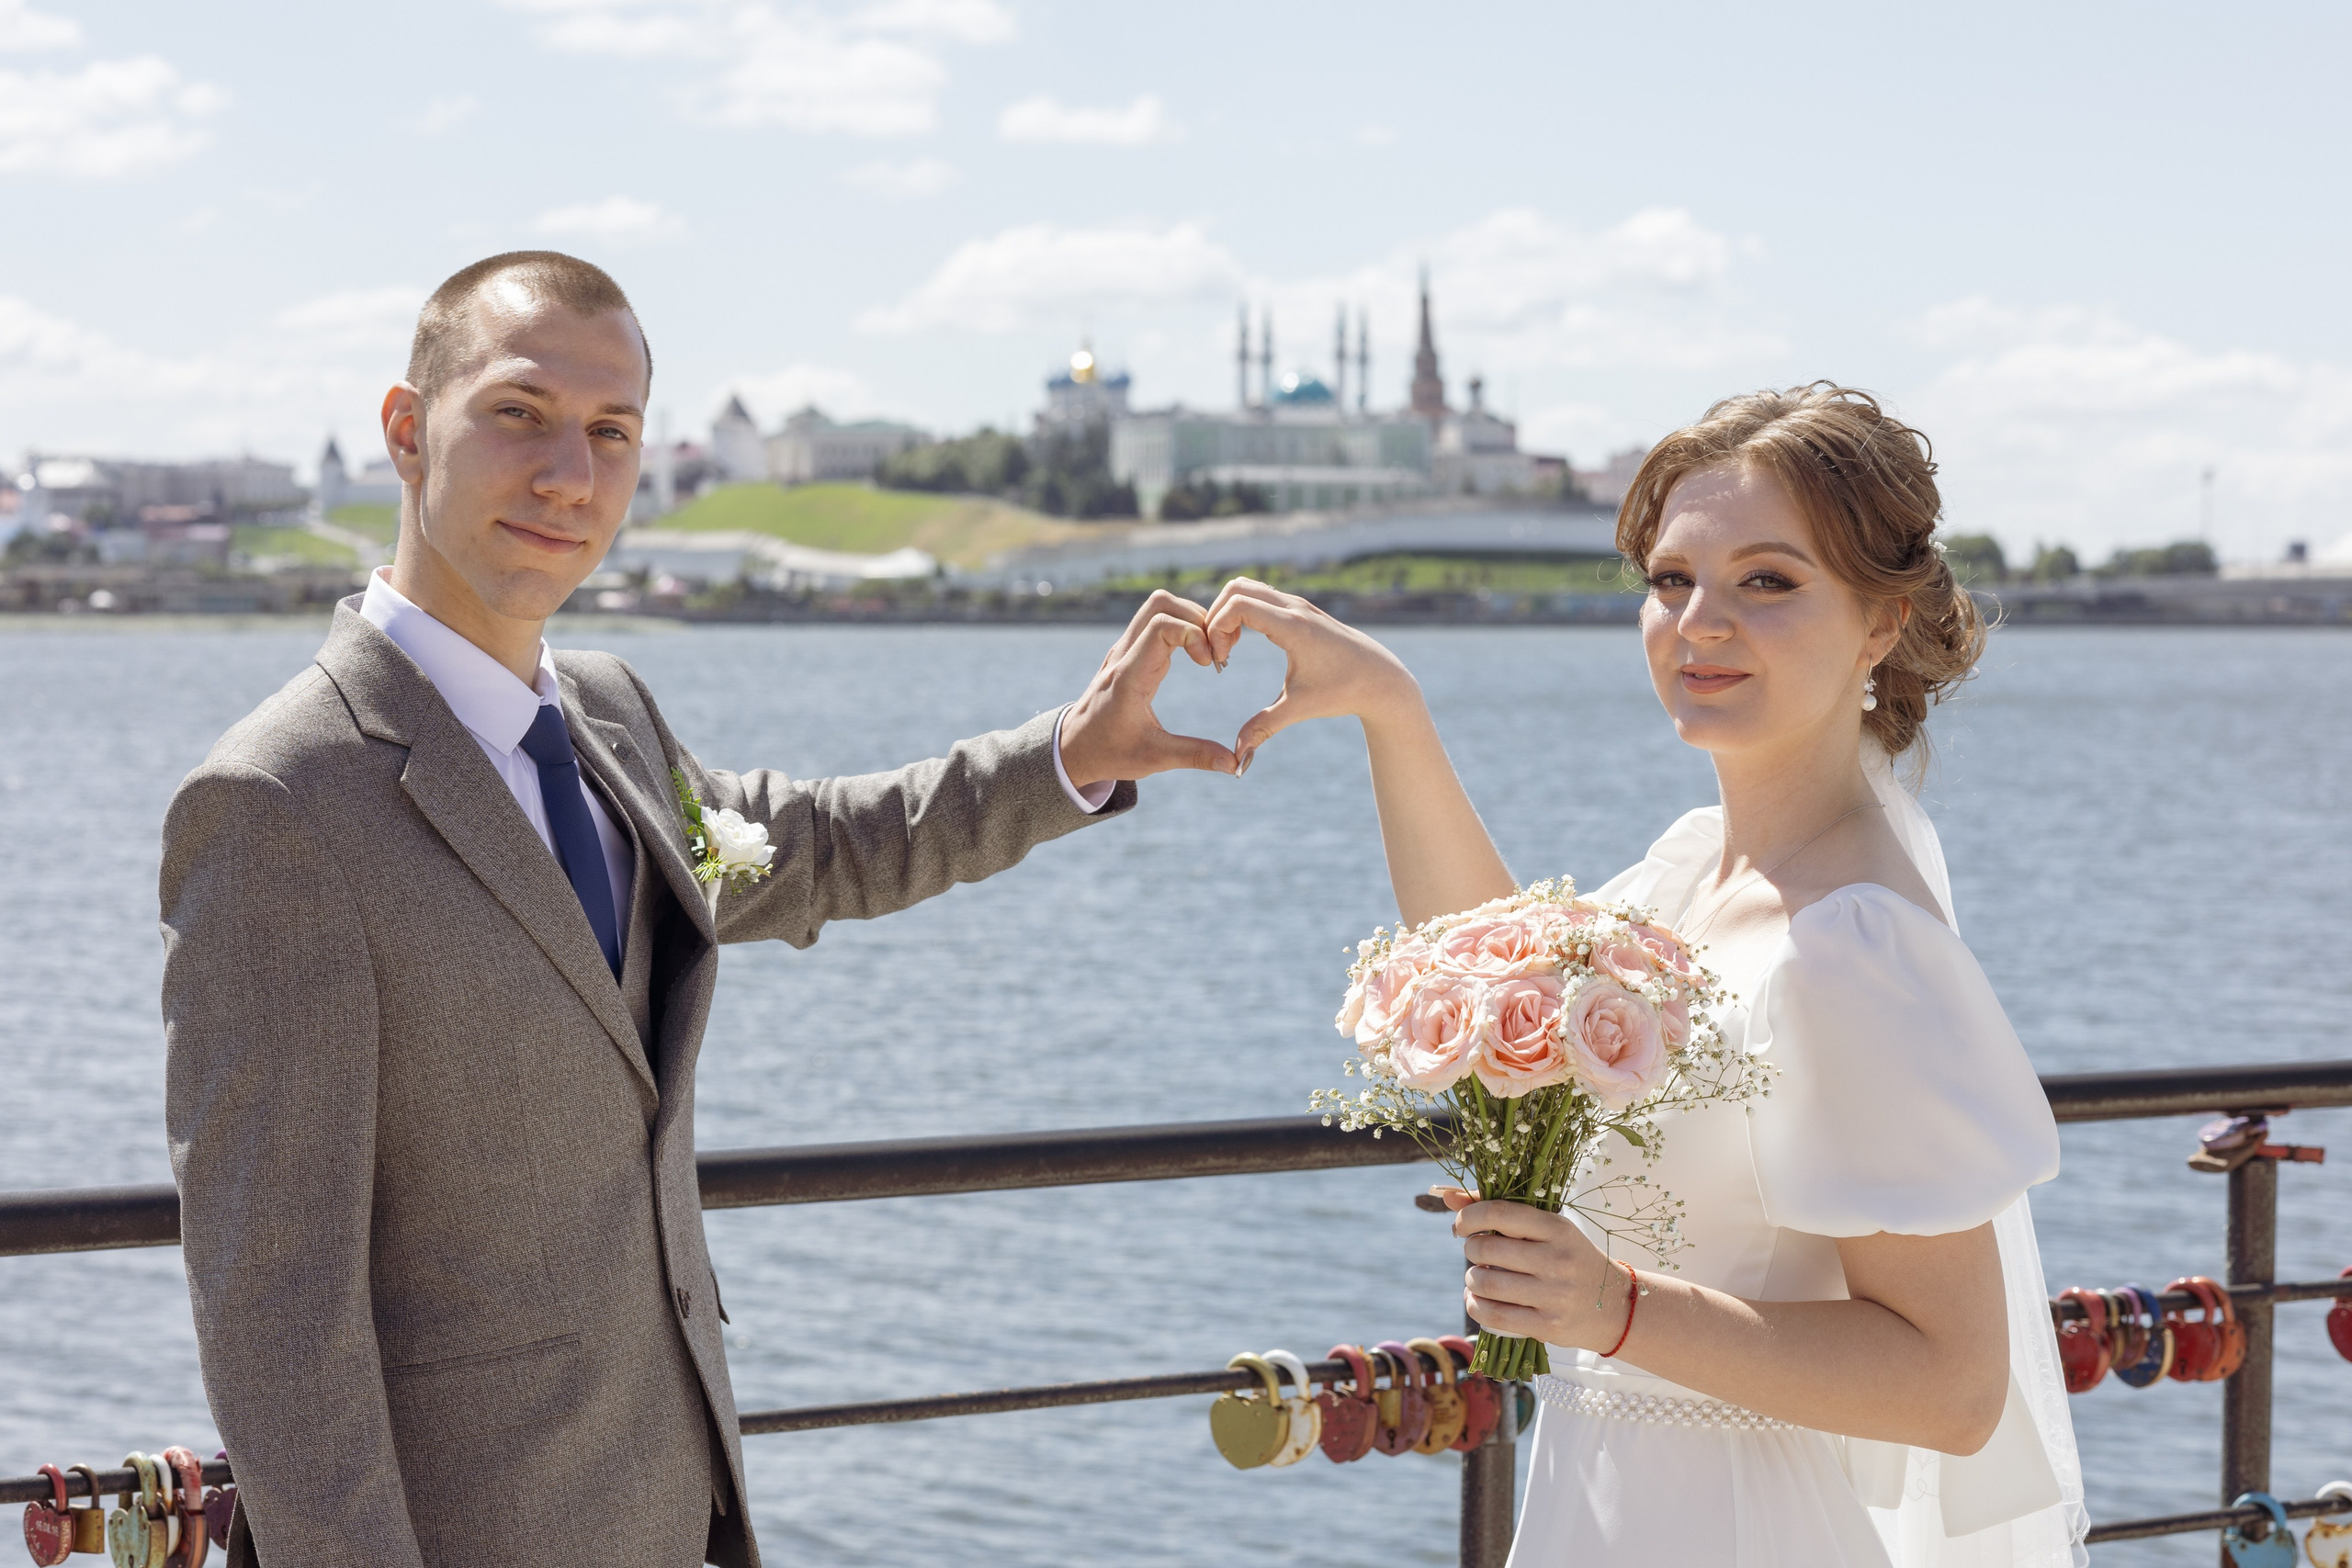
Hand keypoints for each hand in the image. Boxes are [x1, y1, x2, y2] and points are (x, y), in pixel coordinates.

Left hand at [1057, 590, 1238, 787]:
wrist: (1073, 748)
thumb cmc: (1109, 752)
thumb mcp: (1154, 758)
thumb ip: (1195, 756)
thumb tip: (1234, 763)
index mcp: (1129, 677)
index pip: (1162, 626)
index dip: (1194, 633)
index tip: (1209, 663)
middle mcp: (1124, 655)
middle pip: (1160, 603)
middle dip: (1196, 616)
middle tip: (1212, 649)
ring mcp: (1124, 650)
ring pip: (1156, 606)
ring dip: (1188, 618)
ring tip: (1206, 650)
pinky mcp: (1128, 652)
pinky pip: (1154, 621)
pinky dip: (1179, 627)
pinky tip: (1193, 654)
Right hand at [1201, 578, 1421, 771]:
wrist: (1382, 679)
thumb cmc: (1344, 691)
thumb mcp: (1300, 708)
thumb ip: (1264, 727)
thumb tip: (1237, 756)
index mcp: (1293, 626)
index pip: (1238, 605)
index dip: (1217, 629)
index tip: (1221, 662)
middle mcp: (1295, 607)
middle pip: (1236, 588)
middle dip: (1217, 616)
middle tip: (1220, 651)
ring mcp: (1298, 605)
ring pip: (1248, 587)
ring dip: (1229, 612)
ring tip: (1230, 647)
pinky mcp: (1300, 609)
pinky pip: (1261, 596)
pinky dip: (1243, 611)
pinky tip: (1246, 642)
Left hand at [1442, 1189, 1624, 1349]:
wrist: (1616, 1306)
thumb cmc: (1571, 1259)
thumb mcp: (1547, 1230)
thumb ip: (1498, 1212)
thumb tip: (1448, 1197)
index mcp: (1557, 1228)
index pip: (1499, 1213)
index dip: (1469, 1217)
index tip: (1462, 1226)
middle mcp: (1557, 1260)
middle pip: (1487, 1250)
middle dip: (1470, 1250)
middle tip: (1476, 1254)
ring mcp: (1554, 1295)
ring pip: (1486, 1283)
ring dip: (1471, 1280)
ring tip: (1477, 1278)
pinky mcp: (1548, 1326)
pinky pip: (1493, 1315)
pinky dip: (1475, 1306)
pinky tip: (1477, 1300)